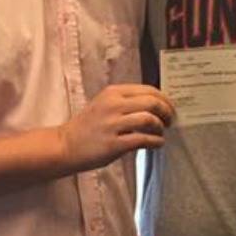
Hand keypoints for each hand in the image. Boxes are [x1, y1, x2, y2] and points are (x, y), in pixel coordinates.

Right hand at [59, 83, 173, 171]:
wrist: (65, 145)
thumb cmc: (87, 126)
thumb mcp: (104, 104)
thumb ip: (126, 102)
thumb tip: (157, 105)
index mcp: (112, 93)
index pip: (148, 90)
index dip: (165, 99)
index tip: (170, 109)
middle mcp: (112, 105)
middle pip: (152, 102)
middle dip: (167, 112)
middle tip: (170, 121)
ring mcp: (112, 124)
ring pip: (149, 119)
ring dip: (161, 127)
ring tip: (160, 133)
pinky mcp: (113, 144)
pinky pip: (144, 140)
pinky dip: (156, 142)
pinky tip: (157, 144)